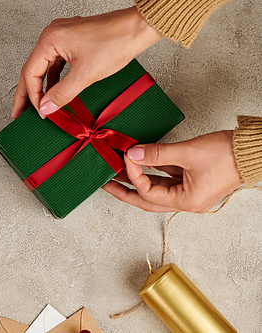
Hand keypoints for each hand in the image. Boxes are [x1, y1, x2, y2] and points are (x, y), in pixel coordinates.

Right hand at [11, 7, 162, 118]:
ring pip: (44, 68)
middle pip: (32, 70)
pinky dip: (54, 80)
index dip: (32, 96)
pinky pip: (56, 64)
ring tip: (37, 106)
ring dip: (41, 88)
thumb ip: (62, 93)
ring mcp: (62, 38)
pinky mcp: (72, 42)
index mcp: (50, 39)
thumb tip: (45, 108)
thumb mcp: (85, 74)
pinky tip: (54, 92)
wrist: (137, 29)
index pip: (30, 73)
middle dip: (27, 94)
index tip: (39, 113)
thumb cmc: (115, 42)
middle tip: (19, 113)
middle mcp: (52, 35)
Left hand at [102, 131, 243, 212]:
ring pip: (156, 190)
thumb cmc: (227, 155)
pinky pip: (167, 180)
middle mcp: (186, 202)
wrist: (253, 151)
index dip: (134, 174)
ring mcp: (189, 193)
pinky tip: (141, 164)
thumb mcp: (187, 152)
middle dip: (125, 191)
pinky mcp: (192, 182)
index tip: (126, 156)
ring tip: (118, 172)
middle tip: (106, 184)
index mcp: (186, 201)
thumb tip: (132, 154)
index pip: (148, 192)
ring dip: (138, 181)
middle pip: (147, 200)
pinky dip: (154, 172)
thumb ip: (157, 154)